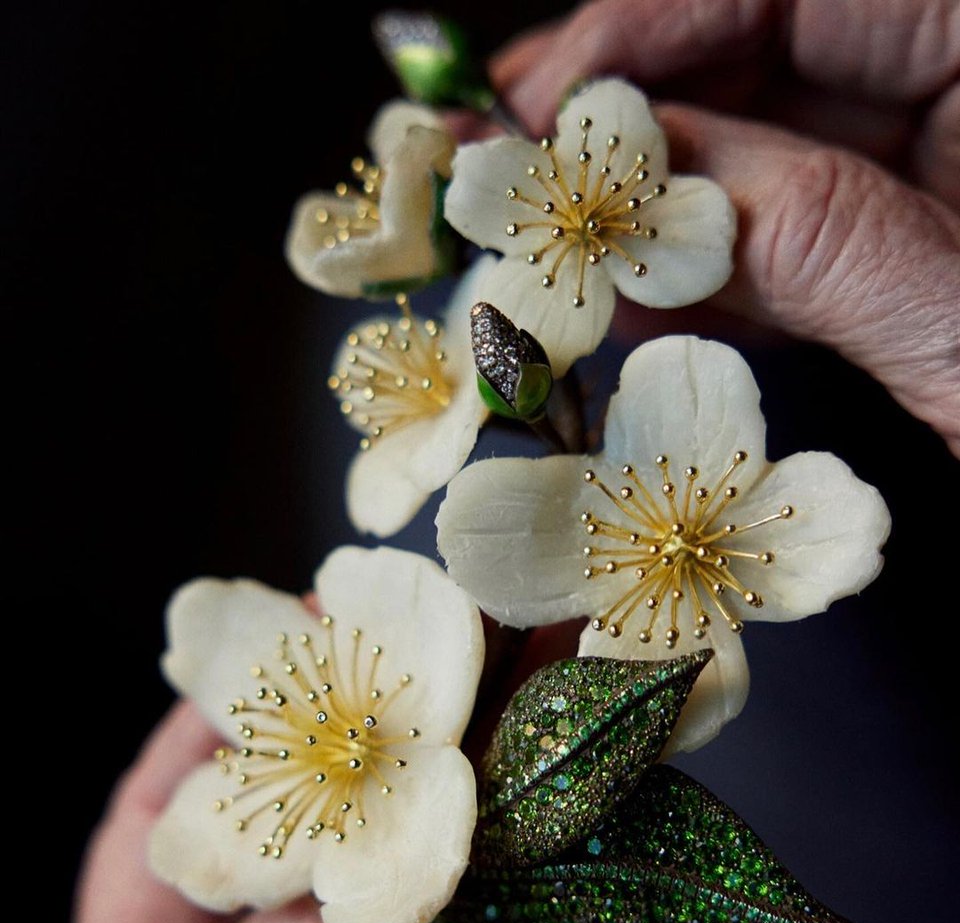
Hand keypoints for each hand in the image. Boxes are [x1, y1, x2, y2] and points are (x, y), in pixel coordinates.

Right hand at [493, 0, 959, 454]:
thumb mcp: (954, 324)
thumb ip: (815, 239)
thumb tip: (650, 196)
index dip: (643, 34)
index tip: (541, 114)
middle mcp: (948, 84)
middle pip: (752, 55)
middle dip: (622, 116)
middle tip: (503, 157)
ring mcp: (924, 166)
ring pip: (753, 147)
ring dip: (641, 198)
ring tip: (538, 227)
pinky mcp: (902, 248)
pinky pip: (783, 233)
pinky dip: (698, 268)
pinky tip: (622, 291)